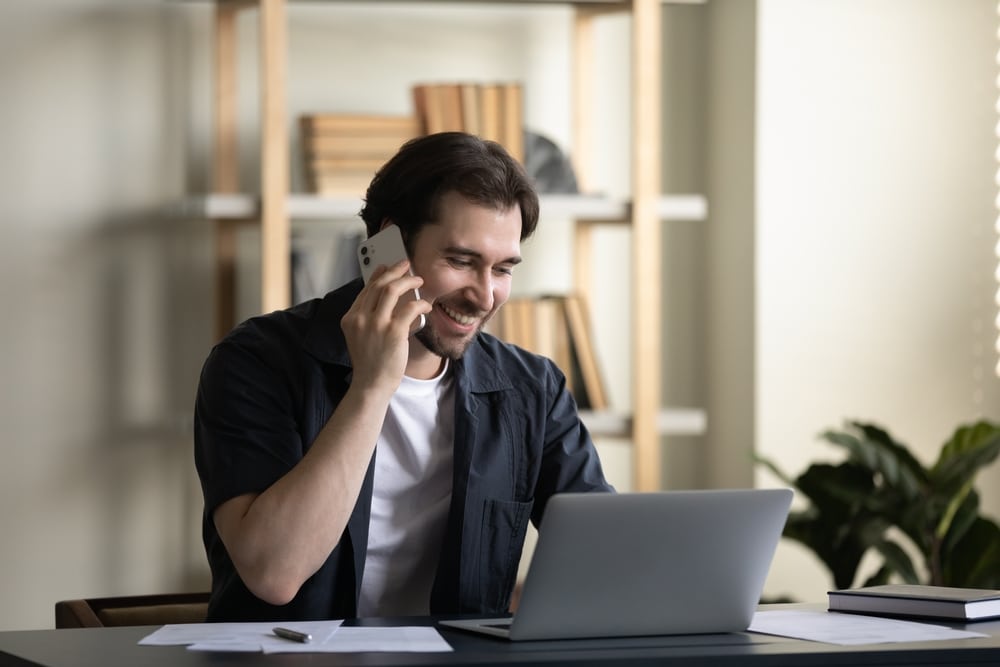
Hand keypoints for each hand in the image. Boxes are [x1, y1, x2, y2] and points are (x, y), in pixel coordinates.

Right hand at [341, 260, 431, 392]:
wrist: (371, 385)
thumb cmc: (371, 363)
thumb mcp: (360, 337)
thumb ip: (369, 318)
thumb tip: (389, 298)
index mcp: (350, 318)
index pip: (366, 289)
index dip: (378, 275)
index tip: (386, 267)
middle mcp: (360, 318)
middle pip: (379, 285)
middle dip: (394, 271)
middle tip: (406, 264)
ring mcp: (376, 324)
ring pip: (392, 290)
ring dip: (408, 281)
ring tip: (418, 280)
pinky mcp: (393, 331)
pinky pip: (410, 307)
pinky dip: (420, 303)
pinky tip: (426, 305)